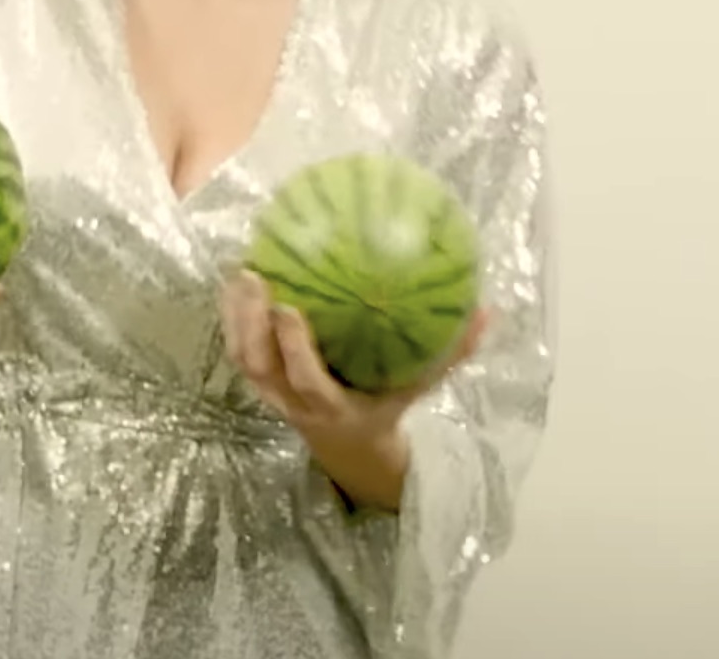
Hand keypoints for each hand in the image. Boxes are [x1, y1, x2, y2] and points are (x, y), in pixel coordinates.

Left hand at [218, 271, 487, 443]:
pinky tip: (235, 282)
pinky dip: (232, 318)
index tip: (289, 307)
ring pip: (241, 358)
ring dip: (235, 317)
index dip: (292, 347)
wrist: (349, 446)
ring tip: (239, 271)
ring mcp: (271, 394)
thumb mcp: (419, 388)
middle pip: (259, 366)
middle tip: (254, 275)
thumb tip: (486, 313)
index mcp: (330, 405)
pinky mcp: (259, 383)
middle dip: (251, 323)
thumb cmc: (385, 408)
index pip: (305, 378)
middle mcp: (293, 401)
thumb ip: (449, 354)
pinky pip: (237, 350)